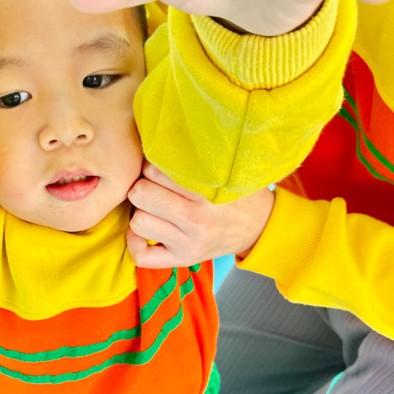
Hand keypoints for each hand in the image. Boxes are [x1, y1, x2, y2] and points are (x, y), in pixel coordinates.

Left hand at [126, 162, 274, 266]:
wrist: (259, 227)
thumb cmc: (237, 194)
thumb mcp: (225, 173)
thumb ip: (198, 159)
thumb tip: (166, 134)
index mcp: (206, 193)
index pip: (156, 170)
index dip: (150, 165)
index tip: (157, 167)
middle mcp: (196, 220)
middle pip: (140, 194)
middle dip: (142, 186)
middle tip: (151, 185)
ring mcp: (187, 243)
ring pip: (138, 221)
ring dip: (140, 211)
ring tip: (152, 205)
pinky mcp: (181, 259)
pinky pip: (142, 256)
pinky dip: (134, 242)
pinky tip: (142, 229)